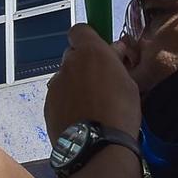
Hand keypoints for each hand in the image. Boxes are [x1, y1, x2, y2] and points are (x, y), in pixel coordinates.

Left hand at [44, 24, 141, 139]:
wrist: (98, 147)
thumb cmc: (121, 111)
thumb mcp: (129, 82)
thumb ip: (116, 62)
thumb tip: (114, 50)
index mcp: (89, 52)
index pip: (80, 30)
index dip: (89, 40)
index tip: (100, 53)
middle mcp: (67, 64)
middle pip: (72, 56)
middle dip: (83, 65)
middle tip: (101, 84)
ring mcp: (55, 86)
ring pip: (65, 79)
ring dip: (75, 86)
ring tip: (92, 107)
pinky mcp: (48, 106)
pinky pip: (59, 98)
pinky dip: (68, 104)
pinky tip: (82, 119)